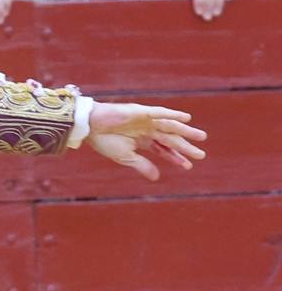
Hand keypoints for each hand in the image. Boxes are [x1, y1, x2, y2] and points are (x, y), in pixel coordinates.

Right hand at [84, 101, 206, 180]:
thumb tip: (157, 178)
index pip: (163, 149)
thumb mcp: (125, 157)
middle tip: (201, 155)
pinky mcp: (142, 112)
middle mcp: (148, 130)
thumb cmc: (104, 141)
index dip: (175, 157)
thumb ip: (142, 165)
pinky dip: (173, 115)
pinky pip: (161, 113)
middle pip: (171, 139)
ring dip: (186, 131)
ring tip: (201, 137)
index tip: (188, 166)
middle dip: (185, 147)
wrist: (89, 126)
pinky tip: (186, 119)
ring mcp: (146, 120)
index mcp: (142, 141)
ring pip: (170, 127)